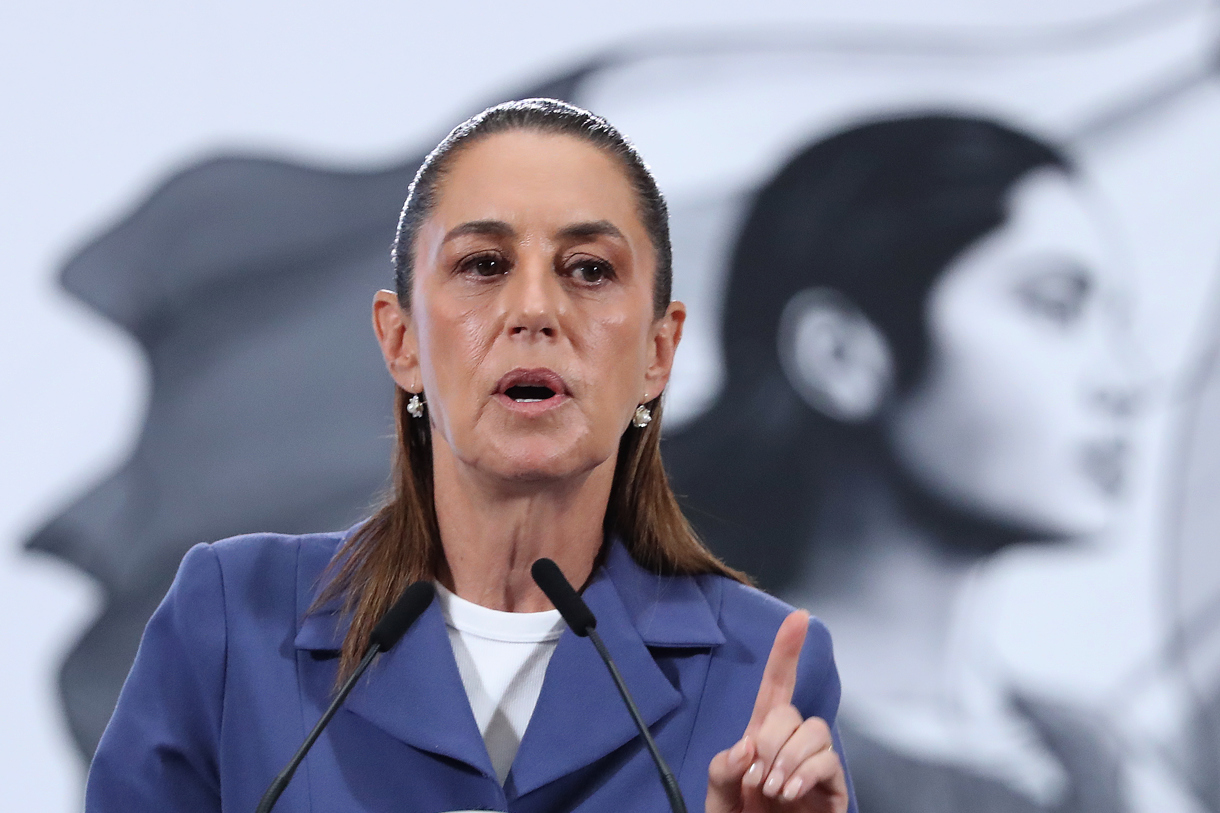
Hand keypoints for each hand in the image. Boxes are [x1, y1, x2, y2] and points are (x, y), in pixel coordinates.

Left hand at [707, 611, 848, 812]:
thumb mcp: (717, 800)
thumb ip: (721, 773)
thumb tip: (746, 746)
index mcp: (760, 740)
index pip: (775, 687)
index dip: (786, 652)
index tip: (798, 617)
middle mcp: (790, 746)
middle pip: (789, 712)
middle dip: (770, 739)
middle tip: (756, 777)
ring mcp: (814, 765)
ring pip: (814, 730)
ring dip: (789, 757)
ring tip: (772, 790)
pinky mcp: (833, 788)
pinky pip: (828, 762)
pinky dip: (807, 774)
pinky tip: (790, 794)